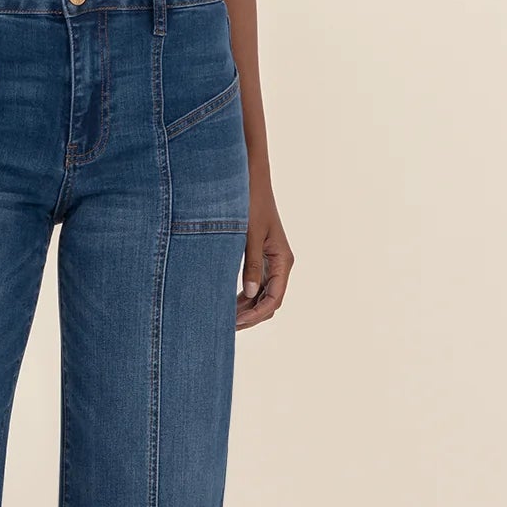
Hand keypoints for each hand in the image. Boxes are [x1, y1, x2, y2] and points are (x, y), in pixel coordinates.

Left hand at [237, 174, 292, 331]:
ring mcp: (272, 261)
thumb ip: (251, 265)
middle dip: (251, 316)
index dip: (256, 315)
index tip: (235, 323)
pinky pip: (256, 284)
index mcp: (282, 260)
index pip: (274, 299)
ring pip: (263, 295)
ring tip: (224, 318)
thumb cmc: (251, 203)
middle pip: (270, 301)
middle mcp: (280, 263)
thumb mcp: (248, 235)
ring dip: (247, 308)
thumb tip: (249, 295)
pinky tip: (228, 302)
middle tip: (226, 327)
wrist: (250, 179)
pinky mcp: (261, 256)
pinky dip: (244, 297)